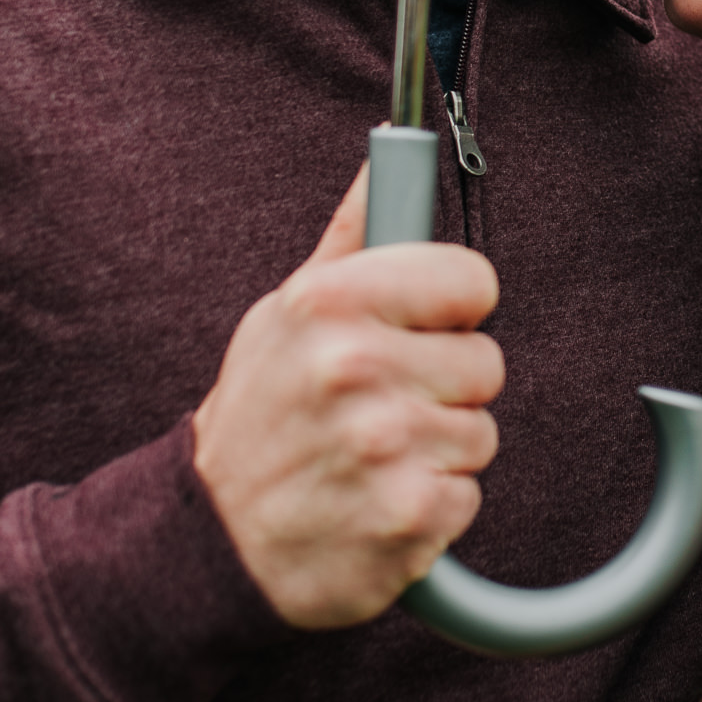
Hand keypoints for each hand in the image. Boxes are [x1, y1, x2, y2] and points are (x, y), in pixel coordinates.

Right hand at [192, 168, 504, 627]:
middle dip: (444, 387)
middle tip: (380, 406)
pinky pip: (469, 497)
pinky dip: (431, 507)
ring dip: (438, 451)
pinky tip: (376, 502)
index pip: (472, 279)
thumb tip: (386, 159)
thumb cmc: (261, 417)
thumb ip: (350, 240)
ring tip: (371, 458)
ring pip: (482, 434)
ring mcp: (384, 447)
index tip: (424, 329)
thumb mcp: (284, 315)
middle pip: (487, 363)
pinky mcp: (408, 518)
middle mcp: (356, 369)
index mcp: (330, 304)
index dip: (453, 308)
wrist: (215, 541)